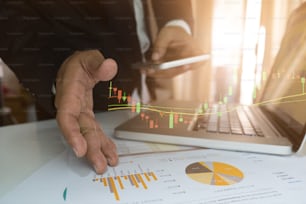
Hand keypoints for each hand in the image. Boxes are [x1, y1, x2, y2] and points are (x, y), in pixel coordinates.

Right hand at [55, 50, 118, 173]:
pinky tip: (110, 153)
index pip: (66, 116)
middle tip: (100, 165)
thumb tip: (109, 67)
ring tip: (107, 163)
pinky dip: (103, 142)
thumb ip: (98, 62)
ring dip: (97, 150)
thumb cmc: (80, 62)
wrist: (77, 65)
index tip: (79, 149)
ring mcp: (80, 113)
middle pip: (79, 131)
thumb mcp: (89, 56)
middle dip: (90, 149)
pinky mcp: (87, 115)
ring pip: (87, 134)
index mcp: (69, 92)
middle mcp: (72, 106)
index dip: (72, 134)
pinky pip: (94, 131)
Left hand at [144, 26, 202, 77]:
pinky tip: (144, 69)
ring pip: (169, 73)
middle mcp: (191, 63)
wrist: (176, 33)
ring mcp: (182, 68)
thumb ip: (161, 44)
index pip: (189, 63)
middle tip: (149, 70)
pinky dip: (155, 71)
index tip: (167, 69)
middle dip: (162, 71)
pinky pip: (165, 73)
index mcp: (195, 52)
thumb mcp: (167, 34)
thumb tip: (155, 58)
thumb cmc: (174, 32)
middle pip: (177, 70)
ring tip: (143, 70)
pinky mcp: (174, 69)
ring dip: (156, 73)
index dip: (179, 68)